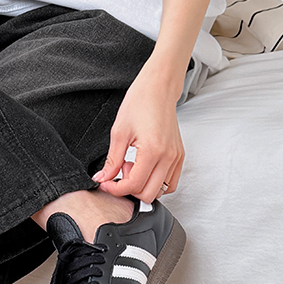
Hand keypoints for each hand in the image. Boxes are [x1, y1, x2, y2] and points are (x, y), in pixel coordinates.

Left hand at [92, 66, 184, 202]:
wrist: (158, 89)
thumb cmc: (139, 103)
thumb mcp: (119, 133)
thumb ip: (111, 161)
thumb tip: (103, 179)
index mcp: (152, 151)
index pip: (134, 185)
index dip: (116, 189)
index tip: (106, 183)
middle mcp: (168, 157)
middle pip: (148, 194)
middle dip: (130, 189)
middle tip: (120, 171)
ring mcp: (176, 158)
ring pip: (161, 191)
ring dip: (144, 186)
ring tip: (133, 167)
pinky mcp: (180, 156)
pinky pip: (171, 182)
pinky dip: (157, 182)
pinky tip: (144, 167)